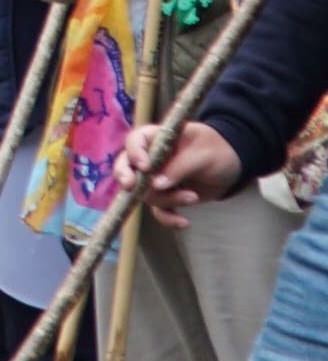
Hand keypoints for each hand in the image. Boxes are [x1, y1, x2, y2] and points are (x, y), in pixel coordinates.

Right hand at [124, 122, 244, 230]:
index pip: (135, 141)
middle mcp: (151, 158)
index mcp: (157, 138)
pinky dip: (168, 218)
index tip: (145, 167)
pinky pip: (159, 210)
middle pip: (126, 166)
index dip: (135, 153)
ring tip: (193, 197)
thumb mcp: (202, 154)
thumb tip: (156, 185)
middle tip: (131, 186)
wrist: (233, 166)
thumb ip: (179, 167)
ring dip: (167, 199)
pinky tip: (184, 222)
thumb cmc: (218, 150)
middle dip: (126, 177)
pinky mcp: (168, 196)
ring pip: (146, 193)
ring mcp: (157, 178)